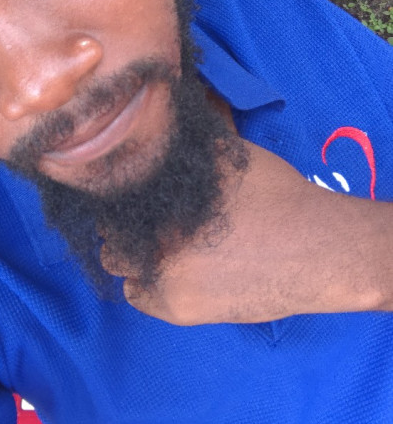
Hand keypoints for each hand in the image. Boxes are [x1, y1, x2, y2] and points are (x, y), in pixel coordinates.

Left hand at [102, 141, 392, 324]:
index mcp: (160, 195)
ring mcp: (161, 275)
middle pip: (110, 227)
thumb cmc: (274, 193)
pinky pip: (137, 294)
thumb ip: (187, 139)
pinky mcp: (177, 308)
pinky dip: (144, 281)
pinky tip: (169, 269)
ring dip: (129, 251)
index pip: (111, 191)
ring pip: (117, 262)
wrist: (313, 249)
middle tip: (146, 217)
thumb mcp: (229, 151)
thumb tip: (161, 114)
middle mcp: (152, 235)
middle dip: (121, 220)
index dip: (117, 188)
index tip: (128, 189)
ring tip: (157, 244)